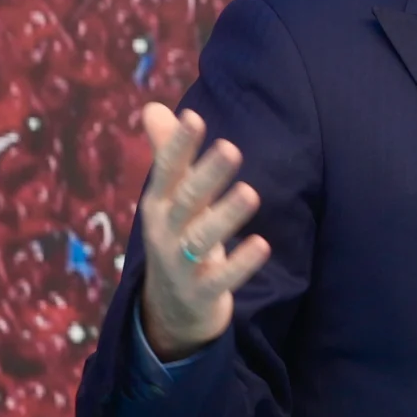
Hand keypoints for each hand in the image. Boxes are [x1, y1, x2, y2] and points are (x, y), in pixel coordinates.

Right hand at [135, 103, 271, 362]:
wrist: (169, 310)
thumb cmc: (177, 237)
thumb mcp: (170, 198)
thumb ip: (167, 154)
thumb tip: (154, 107)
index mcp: (159, 205)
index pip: (167, 171)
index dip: (178, 146)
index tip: (193, 117)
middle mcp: (166, 232)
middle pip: (186, 201)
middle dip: (206, 175)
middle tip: (231, 147)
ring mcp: (181, 264)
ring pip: (203, 238)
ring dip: (226, 216)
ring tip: (250, 192)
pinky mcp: (202, 292)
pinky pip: (222, 278)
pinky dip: (241, 263)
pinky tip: (262, 244)